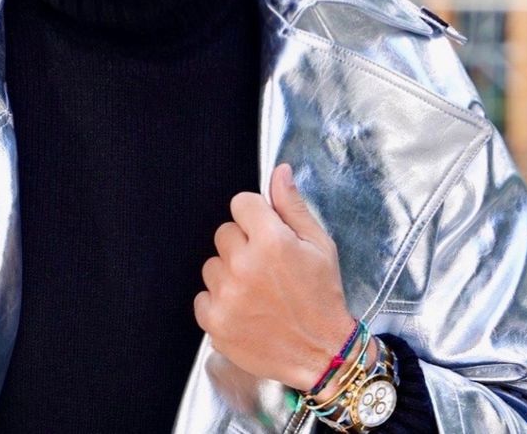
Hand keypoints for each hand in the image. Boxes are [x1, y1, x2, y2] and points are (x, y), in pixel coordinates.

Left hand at [193, 163, 366, 390]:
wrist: (322, 353)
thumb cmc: (323, 297)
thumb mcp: (320, 245)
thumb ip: (293, 206)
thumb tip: (279, 172)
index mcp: (271, 241)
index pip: (241, 203)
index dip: (255, 216)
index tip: (265, 232)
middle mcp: (244, 265)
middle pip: (224, 232)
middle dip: (243, 244)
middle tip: (266, 267)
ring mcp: (226, 295)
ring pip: (212, 264)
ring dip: (229, 273)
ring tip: (257, 291)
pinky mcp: (215, 322)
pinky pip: (203, 297)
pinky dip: (219, 302)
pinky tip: (245, 310)